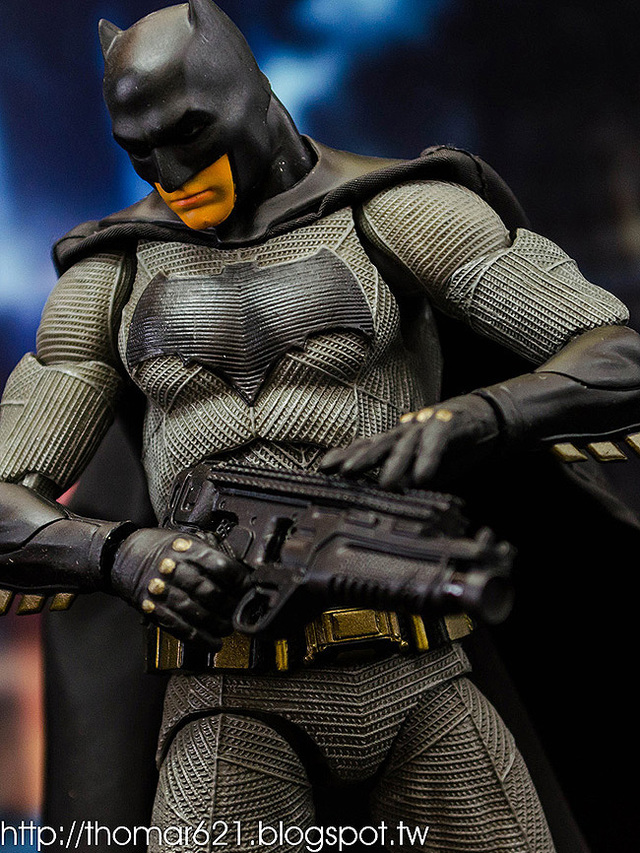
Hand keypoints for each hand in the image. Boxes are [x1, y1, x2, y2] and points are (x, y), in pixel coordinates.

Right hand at [110, 528, 248, 648]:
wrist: (120, 554)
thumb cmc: (157, 546)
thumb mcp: (185, 537)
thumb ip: (209, 551)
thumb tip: (238, 569)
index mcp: (185, 548)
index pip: (219, 565)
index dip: (238, 579)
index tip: (249, 587)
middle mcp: (173, 569)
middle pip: (208, 591)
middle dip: (230, 605)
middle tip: (240, 610)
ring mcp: (161, 590)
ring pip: (195, 611)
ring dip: (216, 624)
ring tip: (228, 628)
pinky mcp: (152, 608)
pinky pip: (178, 627)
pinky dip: (198, 638)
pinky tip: (213, 643)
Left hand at [320, 394, 500, 488]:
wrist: (484, 419)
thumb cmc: (446, 445)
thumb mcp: (419, 465)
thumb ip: (402, 477)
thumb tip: (384, 495)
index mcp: (395, 440)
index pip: (365, 446)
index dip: (344, 455)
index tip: (324, 468)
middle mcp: (406, 431)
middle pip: (379, 443)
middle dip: (360, 458)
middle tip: (345, 473)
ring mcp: (426, 426)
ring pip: (406, 443)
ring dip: (395, 464)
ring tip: (386, 484)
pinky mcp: (449, 425)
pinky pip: (436, 443)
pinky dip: (429, 458)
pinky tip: (423, 476)